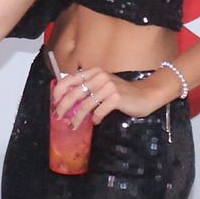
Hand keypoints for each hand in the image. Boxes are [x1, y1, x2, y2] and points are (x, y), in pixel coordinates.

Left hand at [52, 65, 177, 126]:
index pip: (69, 80)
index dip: (58, 92)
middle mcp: (100, 76)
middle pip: (74, 93)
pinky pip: (99, 111)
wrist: (145, 95)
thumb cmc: (121, 93)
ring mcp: (109, 86)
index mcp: (93, 72)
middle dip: (63, 108)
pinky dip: (95, 119)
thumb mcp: (102, 86)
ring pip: (85, 105)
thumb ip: (87, 89)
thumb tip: (65, 103)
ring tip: (73, 126)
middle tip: (58, 118)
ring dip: (77, 118)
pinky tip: (95, 122)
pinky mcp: (116, 97)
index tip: (54, 104)